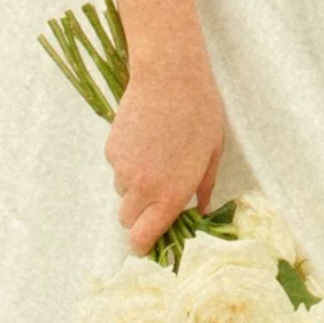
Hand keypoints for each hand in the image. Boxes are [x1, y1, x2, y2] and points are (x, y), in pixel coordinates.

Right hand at [105, 51, 226, 253]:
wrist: (169, 76)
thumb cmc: (200, 113)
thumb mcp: (212, 154)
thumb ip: (204, 188)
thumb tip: (201, 211)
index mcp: (171, 193)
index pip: (143, 238)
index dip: (143, 246)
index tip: (149, 243)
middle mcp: (143, 187)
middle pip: (127, 221)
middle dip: (139, 216)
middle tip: (157, 197)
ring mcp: (123, 168)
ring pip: (122, 193)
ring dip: (134, 187)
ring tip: (155, 158)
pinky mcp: (111, 150)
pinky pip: (117, 168)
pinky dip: (127, 163)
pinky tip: (145, 140)